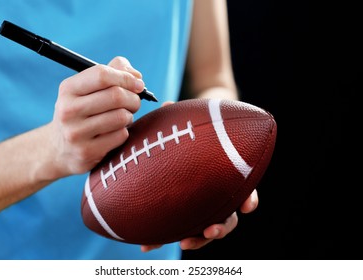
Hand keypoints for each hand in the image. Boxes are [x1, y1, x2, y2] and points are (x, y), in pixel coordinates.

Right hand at [46, 56, 142, 177]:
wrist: (60, 149)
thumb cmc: (82, 112)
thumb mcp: (88, 89)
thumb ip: (113, 72)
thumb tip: (136, 76)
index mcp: (68, 89)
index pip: (102, 75)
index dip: (126, 77)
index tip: (138, 84)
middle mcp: (68, 110)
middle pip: (116, 96)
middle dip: (133, 98)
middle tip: (134, 103)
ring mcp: (76, 133)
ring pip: (121, 117)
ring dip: (129, 116)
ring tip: (122, 118)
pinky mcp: (87, 151)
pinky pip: (120, 135)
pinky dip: (123, 132)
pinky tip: (114, 133)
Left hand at [140, 101, 258, 251]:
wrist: (194, 140)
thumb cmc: (197, 129)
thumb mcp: (193, 120)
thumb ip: (182, 115)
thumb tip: (167, 104)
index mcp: (228, 176)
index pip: (245, 190)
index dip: (248, 199)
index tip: (246, 205)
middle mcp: (219, 194)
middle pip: (228, 216)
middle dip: (221, 227)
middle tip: (210, 229)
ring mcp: (203, 204)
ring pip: (206, 227)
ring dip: (198, 239)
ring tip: (184, 243)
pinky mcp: (185, 210)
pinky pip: (179, 227)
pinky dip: (166, 237)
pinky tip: (148, 244)